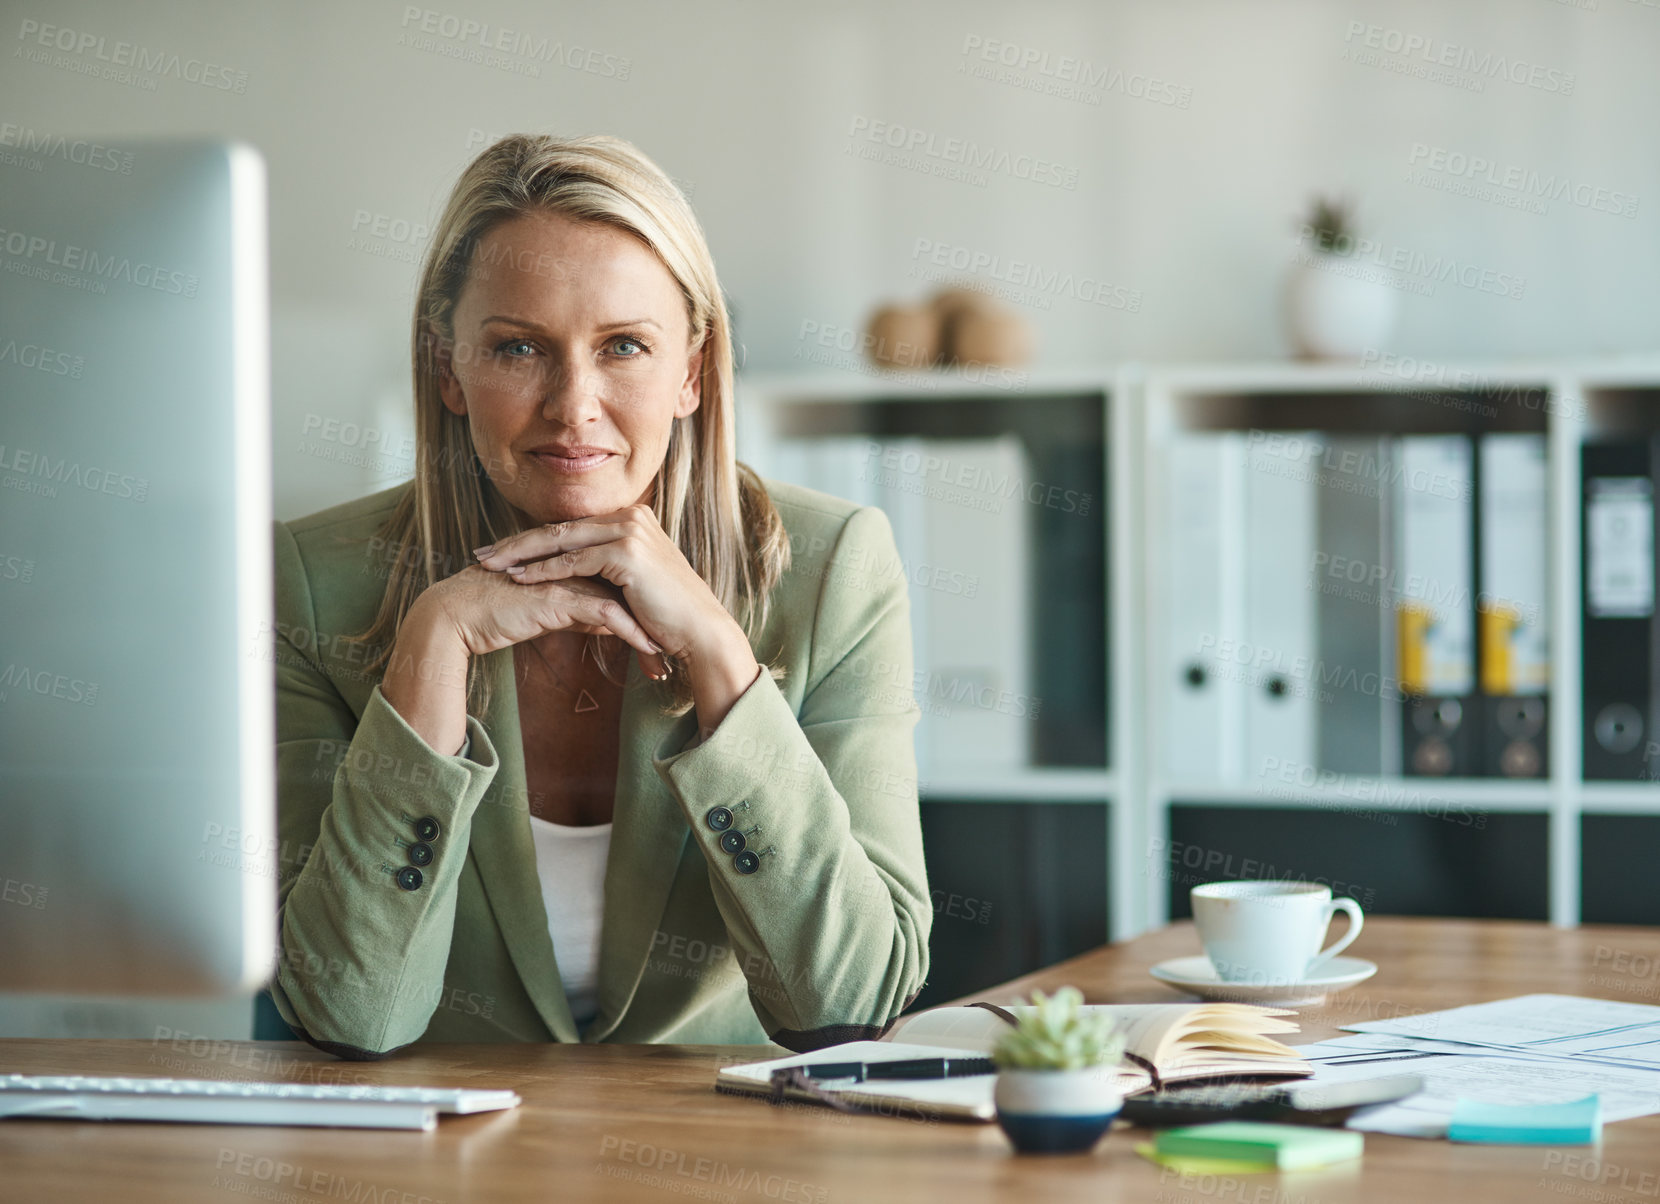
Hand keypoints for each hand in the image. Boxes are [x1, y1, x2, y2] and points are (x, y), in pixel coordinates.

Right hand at [421, 560, 671, 677]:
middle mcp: (575, 567)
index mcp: (573, 567)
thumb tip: (608, 623)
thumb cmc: (495, 615)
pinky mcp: (560, 597)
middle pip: (626, 589)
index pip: (618, 584)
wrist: (456, 617)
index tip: (662, 635)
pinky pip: (607, 615)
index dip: (640, 609)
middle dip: (650, 619)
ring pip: (622, 602)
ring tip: (665, 657)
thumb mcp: (549, 616)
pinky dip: (632, 633)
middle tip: (672, 647)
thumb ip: (580, 613)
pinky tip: (650, 652)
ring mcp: (568, 579)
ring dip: (646, 630)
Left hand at [472, 505, 761, 728]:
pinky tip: (519, 579)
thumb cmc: (668, 614)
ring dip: (522, 555)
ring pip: (562, 541)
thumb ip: (604, 570)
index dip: (531, 539)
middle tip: (481, 554)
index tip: (499, 551)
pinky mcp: (627, 553)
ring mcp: (630, 531)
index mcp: (631, 518)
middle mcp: (631, 516)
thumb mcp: (631, 583)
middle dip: (517, 543)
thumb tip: (568, 574)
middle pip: (560, 528)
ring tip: (490, 566)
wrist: (700, 629)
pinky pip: (575, 562)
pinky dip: (545, 571)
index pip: (570, 527)